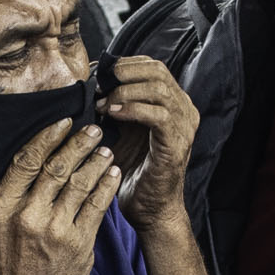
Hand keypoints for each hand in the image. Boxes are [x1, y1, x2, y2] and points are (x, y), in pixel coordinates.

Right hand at [0, 116, 124, 274]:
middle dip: (77, 143)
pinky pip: (95, 207)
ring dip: (95, 161)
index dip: (46, 137)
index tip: (60, 123)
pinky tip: (112, 174)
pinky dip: (105, 187)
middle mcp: (27, 217)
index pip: (26, 161)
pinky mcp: (78, 246)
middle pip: (56, 167)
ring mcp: (54, 231)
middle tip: (92, 128)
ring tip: (105, 148)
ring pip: (79, 183)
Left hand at [98, 52, 201, 228]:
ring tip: (101, 102)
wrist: (148, 210)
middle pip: (157, 70)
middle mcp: (184, 110)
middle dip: (123, 73)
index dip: (123, 64)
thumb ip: (114, 104)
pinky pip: (157, 115)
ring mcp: (184, 126)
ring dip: (124, 91)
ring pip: (158, 88)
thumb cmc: (132, 172)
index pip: (151, 66)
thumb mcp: (120, 130)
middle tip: (98, 84)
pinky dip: (132, 108)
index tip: (96, 73)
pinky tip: (112, 113)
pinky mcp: (177, 143)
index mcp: (173, 103)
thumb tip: (90, 80)